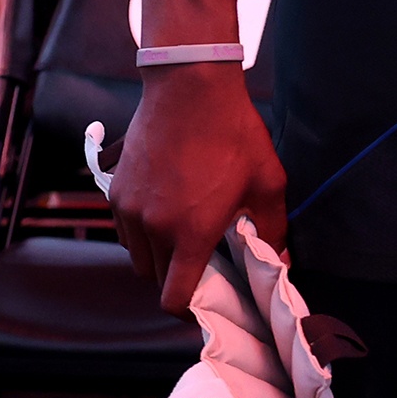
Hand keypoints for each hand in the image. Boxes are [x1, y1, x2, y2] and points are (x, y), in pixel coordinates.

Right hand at [113, 61, 286, 313]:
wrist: (191, 88)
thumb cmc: (233, 134)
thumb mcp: (268, 182)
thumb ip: (273, 230)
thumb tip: (281, 263)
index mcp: (190, 233)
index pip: (173, 298)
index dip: (186, 309)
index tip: (202, 302)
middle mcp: (152, 227)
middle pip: (154, 277)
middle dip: (175, 276)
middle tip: (202, 258)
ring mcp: (129, 209)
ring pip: (137, 254)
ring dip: (157, 253)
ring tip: (184, 229)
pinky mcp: (116, 190)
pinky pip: (125, 228)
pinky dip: (141, 230)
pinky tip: (166, 208)